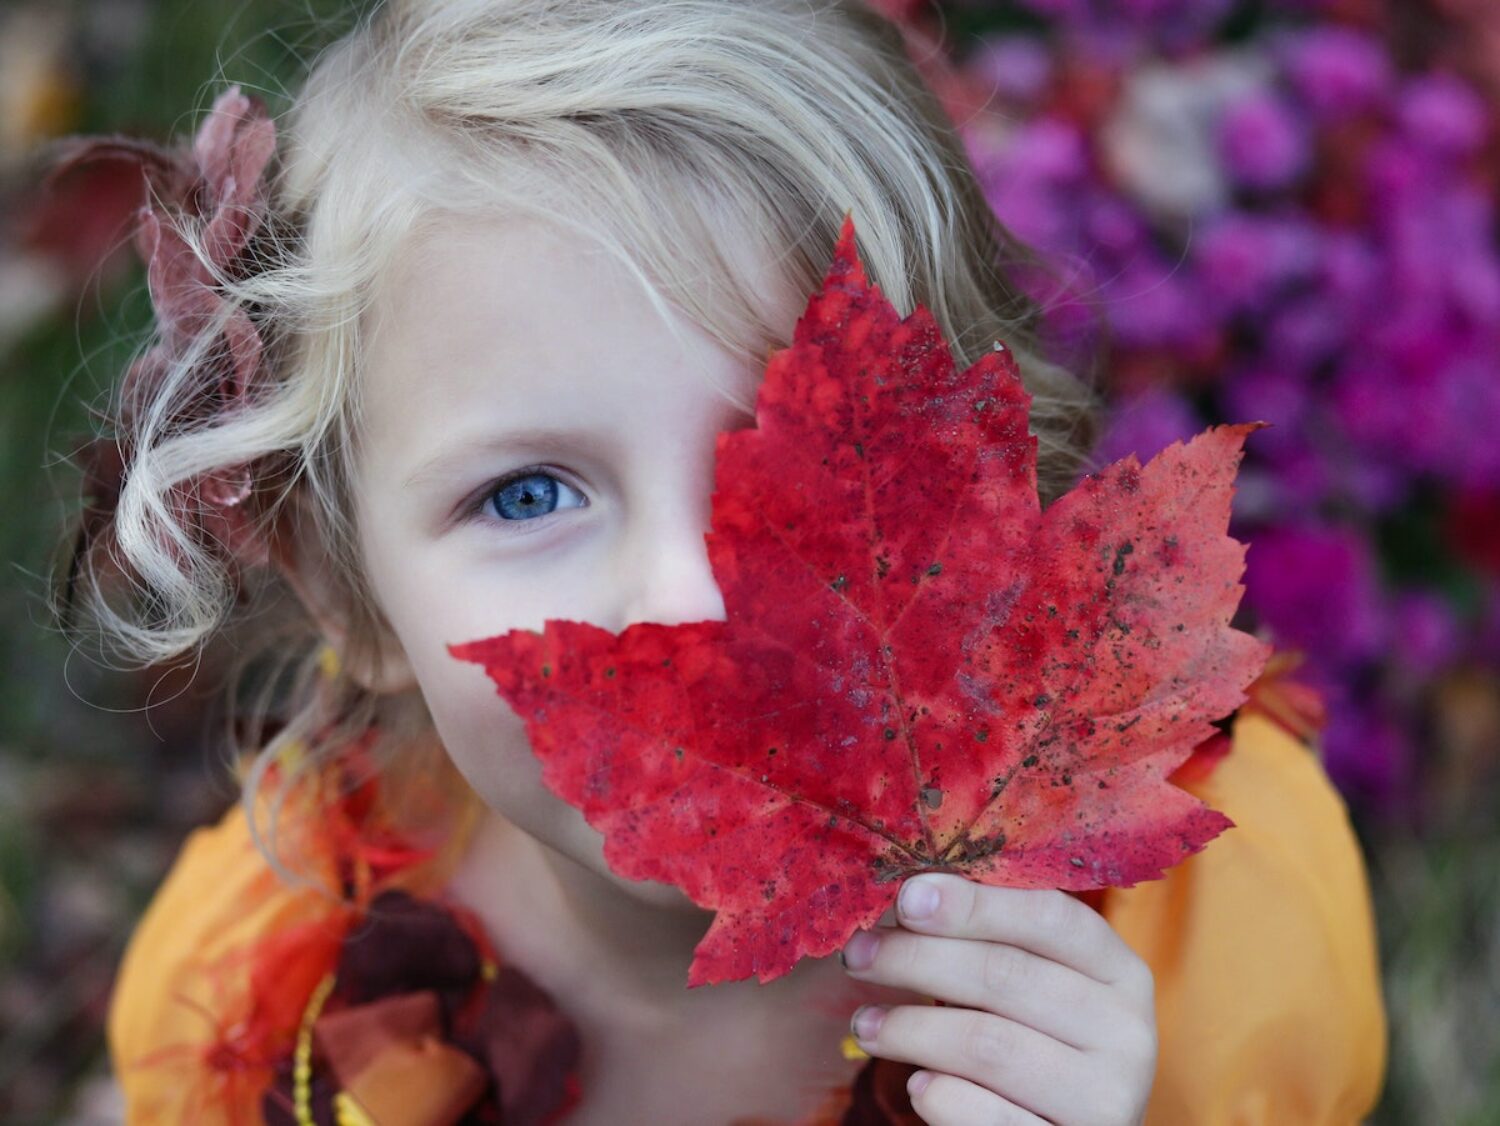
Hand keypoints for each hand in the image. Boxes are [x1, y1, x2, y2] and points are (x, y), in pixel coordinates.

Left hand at [840, 873, 1156, 1124]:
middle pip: (1007, 976)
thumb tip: (910, 896)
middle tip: (857, 956)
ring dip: (911, 1028)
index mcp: (1121, 971)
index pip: (1050, 917)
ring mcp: (1106, 1098)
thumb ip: (988, 940)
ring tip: (865, 1024)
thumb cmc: (1036, 1041)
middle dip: (917, 959)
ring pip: (988, 1045)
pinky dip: (940, 1094)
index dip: (974, 903)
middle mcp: (1127, 1032)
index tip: (906, 897)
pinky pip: (987, 1115)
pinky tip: (916, 1083)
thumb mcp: (1034, 985)